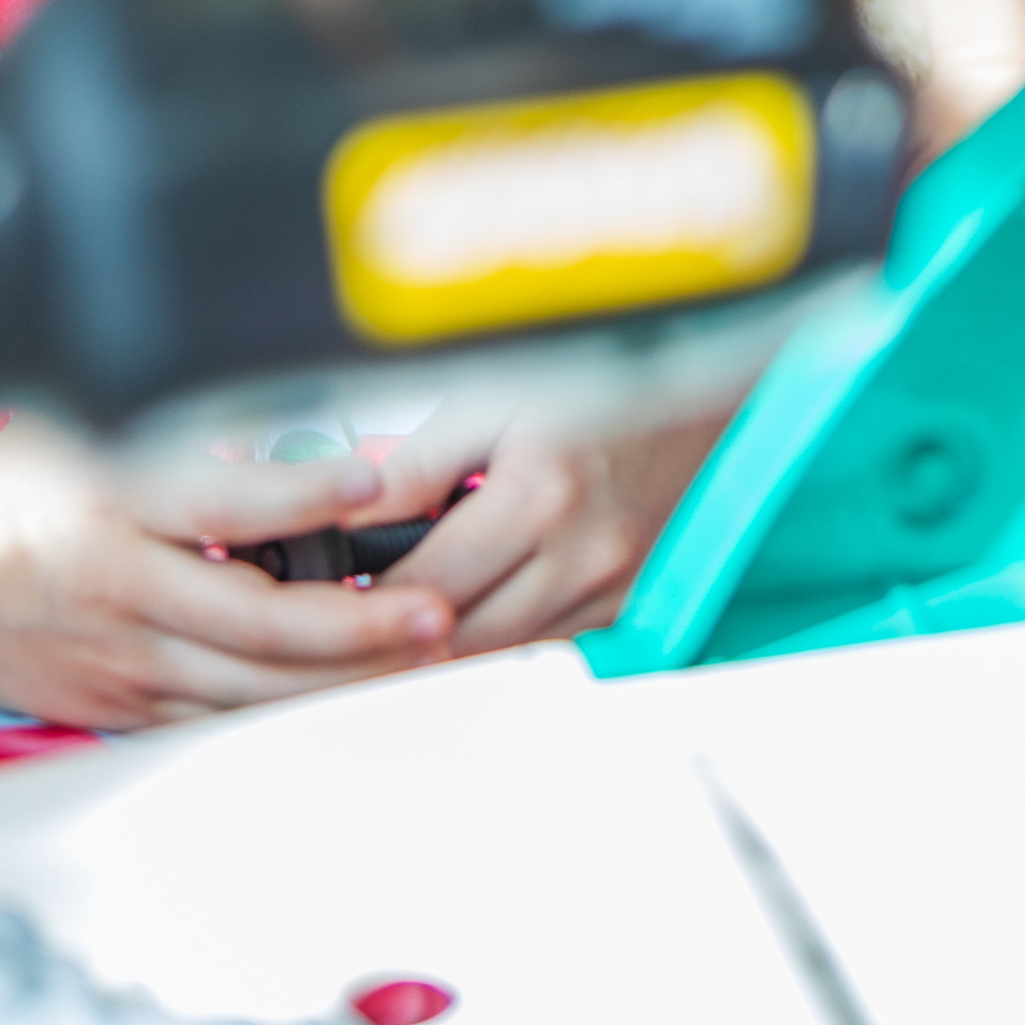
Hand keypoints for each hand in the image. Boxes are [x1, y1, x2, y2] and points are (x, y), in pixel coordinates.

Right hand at [0, 417, 452, 730]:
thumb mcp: (66, 436)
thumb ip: (156, 434)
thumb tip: (255, 410)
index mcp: (107, 510)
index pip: (220, 504)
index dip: (301, 494)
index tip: (373, 482)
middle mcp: (121, 595)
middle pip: (256, 624)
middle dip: (358, 625)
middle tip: (436, 608)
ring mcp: (124, 666)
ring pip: (252, 688)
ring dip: (343, 677)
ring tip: (421, 654)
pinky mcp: (124, 708)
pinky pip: (221, 718)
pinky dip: (290, 709)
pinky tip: (348, 692)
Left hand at [358, 398, 730, 652]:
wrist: (695, 380)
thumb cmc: (594, 374)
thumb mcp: (492, 397)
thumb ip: (418, 465)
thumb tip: (348, 517)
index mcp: (544, 494)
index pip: (429, 586)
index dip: (368, 599)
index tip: (329, 592)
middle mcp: (585, 554)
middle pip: (463, 638)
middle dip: (398, 632)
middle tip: (349, 612)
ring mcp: (613, 587)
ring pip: (503, 650)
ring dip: (447, 639)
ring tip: (398, 607)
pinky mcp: (626, 602)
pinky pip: (546, 641)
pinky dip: (501, 630)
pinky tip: (469, 601)